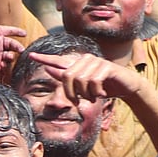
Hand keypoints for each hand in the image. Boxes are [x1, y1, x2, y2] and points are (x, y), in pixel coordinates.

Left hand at [28, 51, 143, 101]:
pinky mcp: (107, 67)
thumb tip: (48, 69)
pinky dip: (96, 92)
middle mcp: (85, 60)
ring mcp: (96, 62)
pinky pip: (93, 81)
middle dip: (72, 93)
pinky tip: (102, 93)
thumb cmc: (103, 87)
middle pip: (67, 76)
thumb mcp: (83, 86)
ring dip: (86, 94)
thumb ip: (66, 77)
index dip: (44, 59)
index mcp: (78, 65)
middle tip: (79, 101)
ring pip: (80, 80)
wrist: (127, 87)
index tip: (30, 55)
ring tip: (93, 96)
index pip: (58, 61)